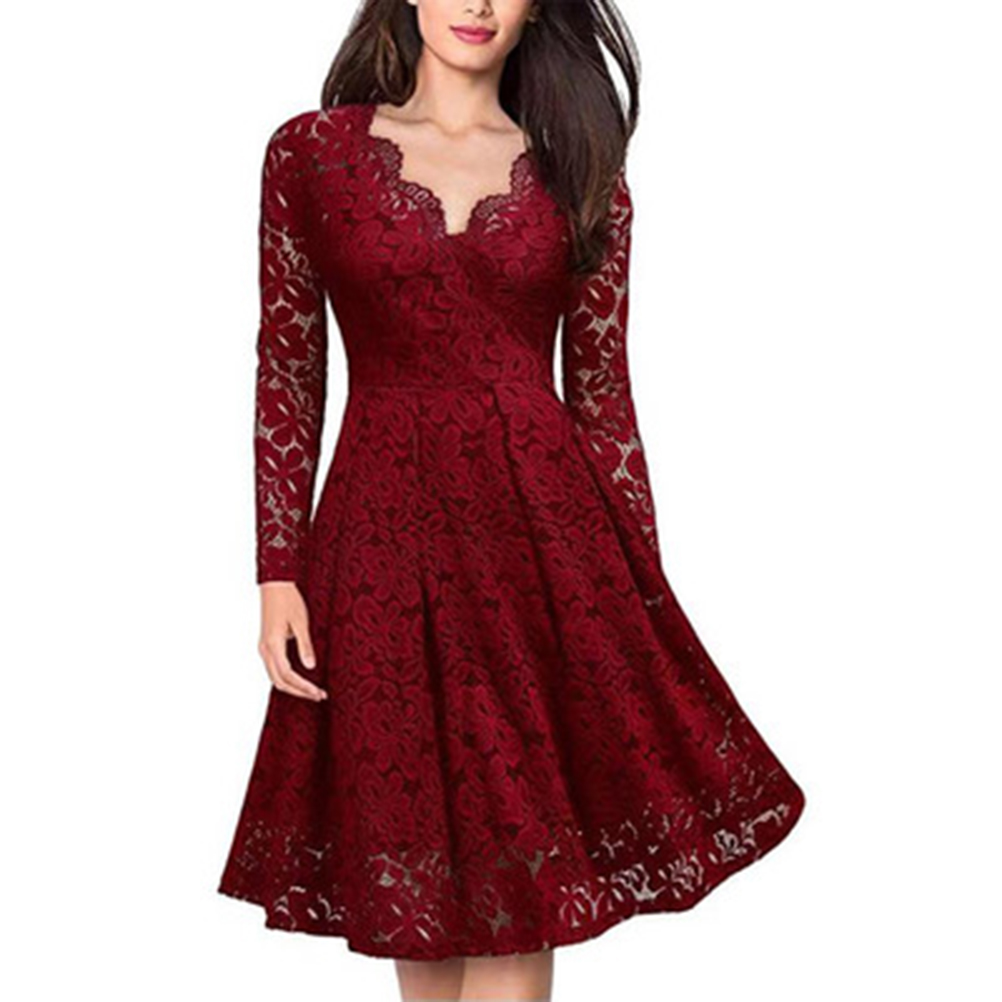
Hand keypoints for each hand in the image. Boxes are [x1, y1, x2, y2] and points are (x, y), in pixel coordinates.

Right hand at [257, 581, 327, 701]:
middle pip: (280, 681)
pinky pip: (274, 669)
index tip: (318, 693)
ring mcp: (263, 648)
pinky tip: (300, 679)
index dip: (304, 687)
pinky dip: (286, 678)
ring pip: (275, 677)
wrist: (274, 585)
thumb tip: (310, 667)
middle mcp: (265, 650)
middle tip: (318, 696)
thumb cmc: (288, 600)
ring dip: (293, 686)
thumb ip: (305, 646)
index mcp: (273, 645)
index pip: (288, 675)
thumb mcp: (301, 622)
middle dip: (299, 691)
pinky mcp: (266, 645)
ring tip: (312, 691)